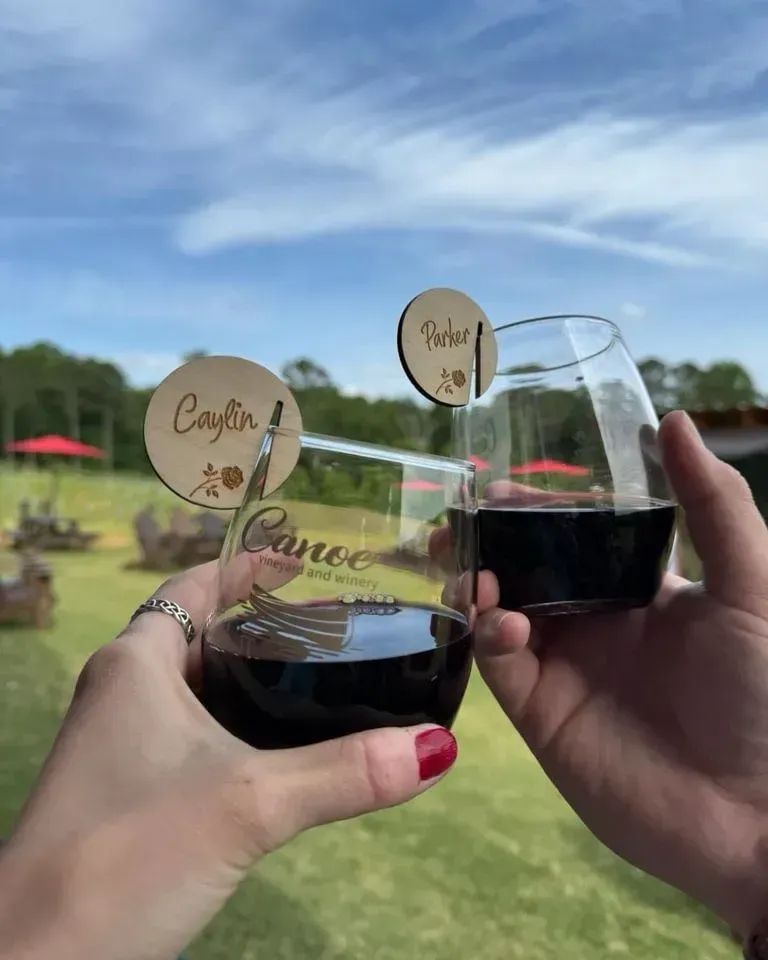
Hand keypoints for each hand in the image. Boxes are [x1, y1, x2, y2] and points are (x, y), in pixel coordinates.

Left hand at [0, 557, 456, 959]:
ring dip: (251, 683)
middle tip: (333, 630)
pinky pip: (192, 738)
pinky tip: (281, 756)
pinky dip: (237, 731)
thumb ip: (344, 772)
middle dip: (262, 628)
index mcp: (135, 663)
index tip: (299, 564)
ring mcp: (120, 746)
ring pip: (196, 691)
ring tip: (321, 684)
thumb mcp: (248, 803)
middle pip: (199, 636)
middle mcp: (122, 692)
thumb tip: (437, 748)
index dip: (245, 568)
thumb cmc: (128, 854)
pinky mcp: (128, 793)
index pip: (193, 587)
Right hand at [474, 411, 767, 937]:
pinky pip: (498, 661)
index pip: (574, 536)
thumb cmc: (763, 694)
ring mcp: (563, 667)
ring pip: (499, 610)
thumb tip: (670, 421)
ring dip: (478, 582)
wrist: (756, 815)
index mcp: (639, 589)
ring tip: (470, 564)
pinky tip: (504, 619)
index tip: (506, 485)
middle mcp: (594, 622)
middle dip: (489, 540)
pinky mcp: (540, 712)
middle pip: (525, 568)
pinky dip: (490, 633)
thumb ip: (714, 505)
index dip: (539, 509)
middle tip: (461, 517)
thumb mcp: (751, 586)